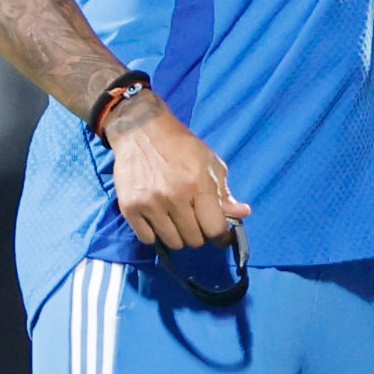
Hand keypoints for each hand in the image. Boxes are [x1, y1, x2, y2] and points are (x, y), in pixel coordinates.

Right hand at [105, 90, 250, 251]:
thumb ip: (225, 192)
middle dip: (200, 234)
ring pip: (173, 242)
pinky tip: (159, 220)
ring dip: (179, 236)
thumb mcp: (210, 163)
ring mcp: (149, 204)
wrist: (141, 130)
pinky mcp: (129, 207)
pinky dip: (156, 234)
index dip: (221, 236)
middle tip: (196, 222)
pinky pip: (148, 239)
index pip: (215, 229)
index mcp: (198, 184)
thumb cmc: (181, 146)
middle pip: (194, 240)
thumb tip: (243, 213)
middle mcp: (173, 197)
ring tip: (178, 220)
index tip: (220, 235)